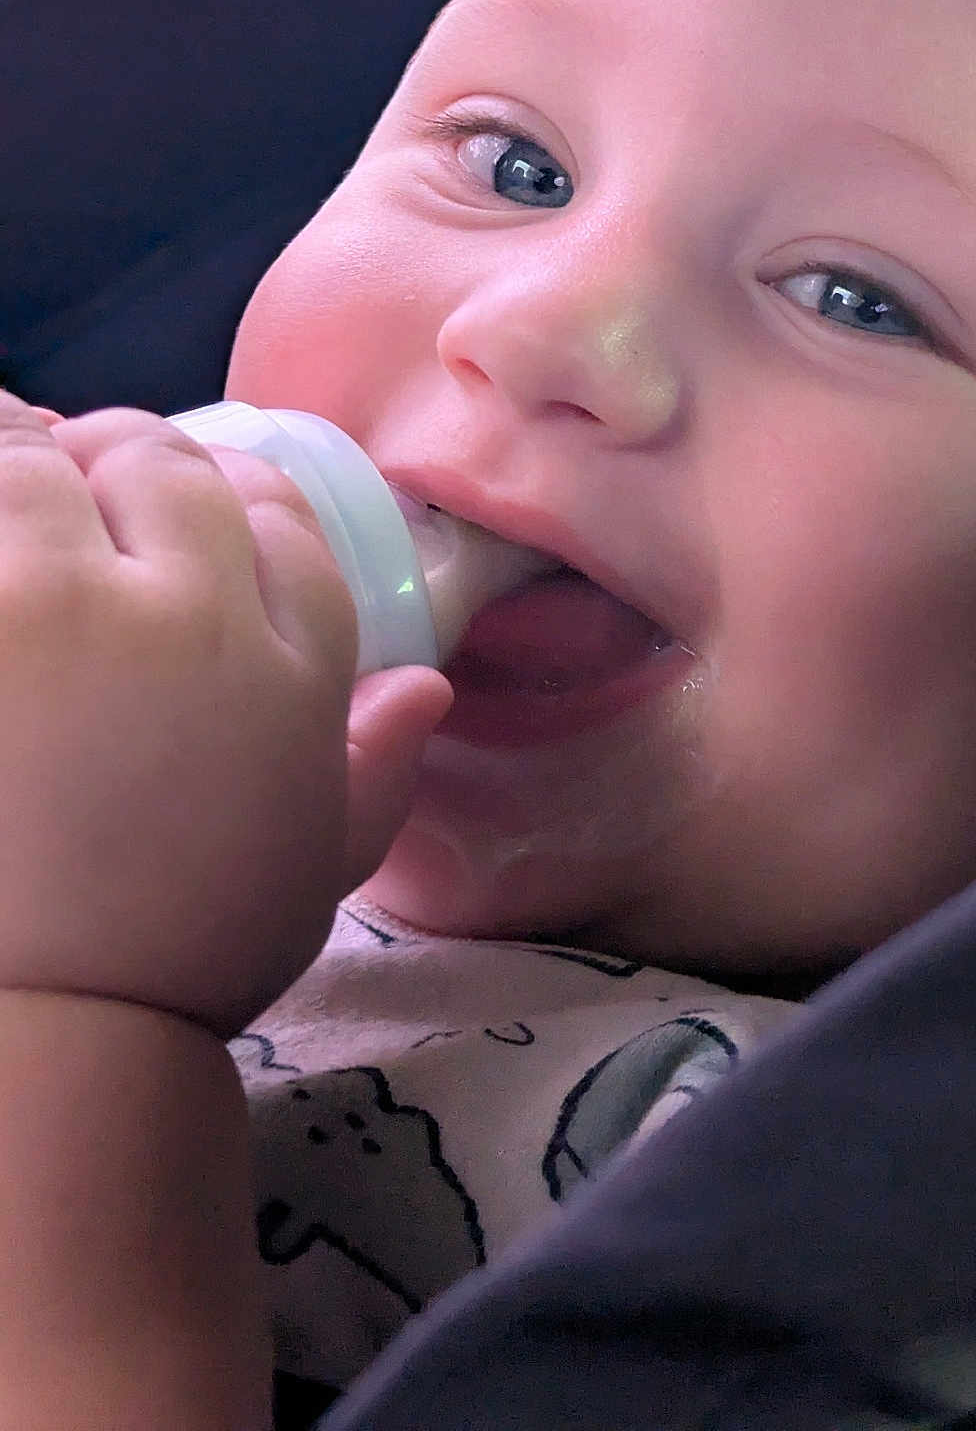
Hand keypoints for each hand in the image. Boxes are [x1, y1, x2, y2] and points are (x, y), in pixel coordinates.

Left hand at [0, 394, 450, 1035]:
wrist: (49, 1031)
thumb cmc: (179, 960)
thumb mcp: (315, 872)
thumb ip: (376, 772)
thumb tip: (425, 686)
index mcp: (286, 665)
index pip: (273, 515)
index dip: (229, 489)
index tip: (179, 500)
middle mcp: (185, 611)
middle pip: (161, 466)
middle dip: (122, 458)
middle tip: (79, 475)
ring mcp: (57, 603)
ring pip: (43, 460)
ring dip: (28, 454)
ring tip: (11, 468)